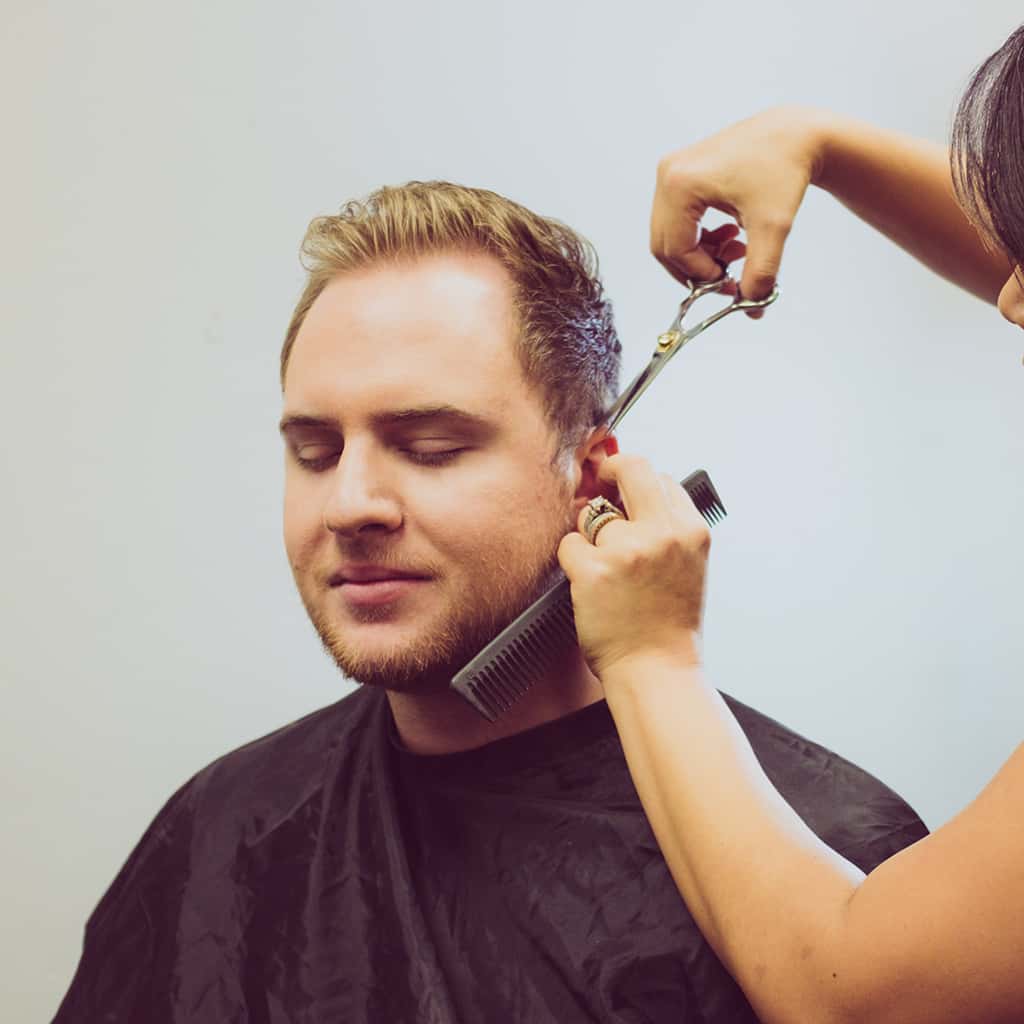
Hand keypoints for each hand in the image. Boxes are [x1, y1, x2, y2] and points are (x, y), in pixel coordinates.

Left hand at [557, 454, 710, 680]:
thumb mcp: (688, 566)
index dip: (639, 483)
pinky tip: (590, 585)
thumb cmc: (668, 625)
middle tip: (599, 479)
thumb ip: (668, 529)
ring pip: (591, 514)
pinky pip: (569, 543)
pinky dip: (573, 561)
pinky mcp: (593, 570)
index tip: (624, 491)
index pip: (662, 479)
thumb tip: (630, 494)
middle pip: (631, 469)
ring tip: (606, 570)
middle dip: (610, 469)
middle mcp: (663, 534)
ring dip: (590, 535)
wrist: (656, 671)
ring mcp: (627, 550)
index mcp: (692, 532)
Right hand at [651, 106, 827, 309]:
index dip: (701, 275)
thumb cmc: (784, 168)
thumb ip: (761, 271)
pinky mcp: (681, 175)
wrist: (796, 134)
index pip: (675, 249)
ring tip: (737, 250)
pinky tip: (730, 234)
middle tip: (729, 277)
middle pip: (665, 244)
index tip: (731, 285)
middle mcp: (668, 175)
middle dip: (697, 268)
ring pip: (671, 235)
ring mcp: (672, 173)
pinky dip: (701, 238)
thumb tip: (752, 307)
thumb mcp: (773, 226)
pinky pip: (678, 221)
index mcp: (680, 184)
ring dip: (700, 254)